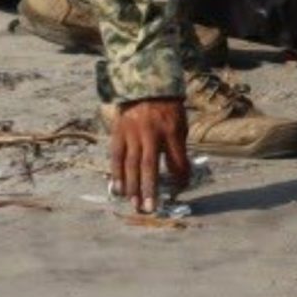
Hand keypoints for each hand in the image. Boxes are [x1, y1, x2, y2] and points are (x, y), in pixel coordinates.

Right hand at [107, 97, 189, 214]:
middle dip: (150, 188)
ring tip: (134, 204)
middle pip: (149, 165)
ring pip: (131, 163)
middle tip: (150, 208)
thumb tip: (180, 176)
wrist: (145, 88)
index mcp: (170, 129)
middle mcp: (150, 132)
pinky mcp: (118, 133)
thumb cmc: (167, 111)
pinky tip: (118, 189)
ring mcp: (132, 133)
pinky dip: (117, 174)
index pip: (177, 157)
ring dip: (132, 186)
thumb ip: (178, 149)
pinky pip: (116, 156)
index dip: (179, 175)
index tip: (180, 189)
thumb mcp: (180, 125)